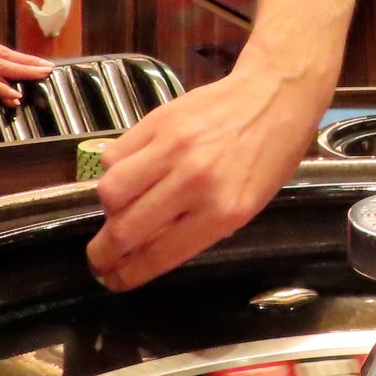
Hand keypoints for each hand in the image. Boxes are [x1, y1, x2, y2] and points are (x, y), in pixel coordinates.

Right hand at [87, 59, 333, 289]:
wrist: (275, 95)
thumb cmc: (268, 156)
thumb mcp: (247, 206)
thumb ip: (199, 229)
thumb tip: (148, 250)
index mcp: (223, 211)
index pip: (159, 254)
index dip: (128, 274)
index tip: (113, 280)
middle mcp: (194, 181)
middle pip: (125, 228)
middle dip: (103, 253)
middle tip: (100, 258)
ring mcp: (172, 148)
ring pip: (110, 191)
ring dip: (109, 211)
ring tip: (120, 213)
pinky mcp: (157, 121)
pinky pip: (115, 155)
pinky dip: (114, 172)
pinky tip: (130, 175)